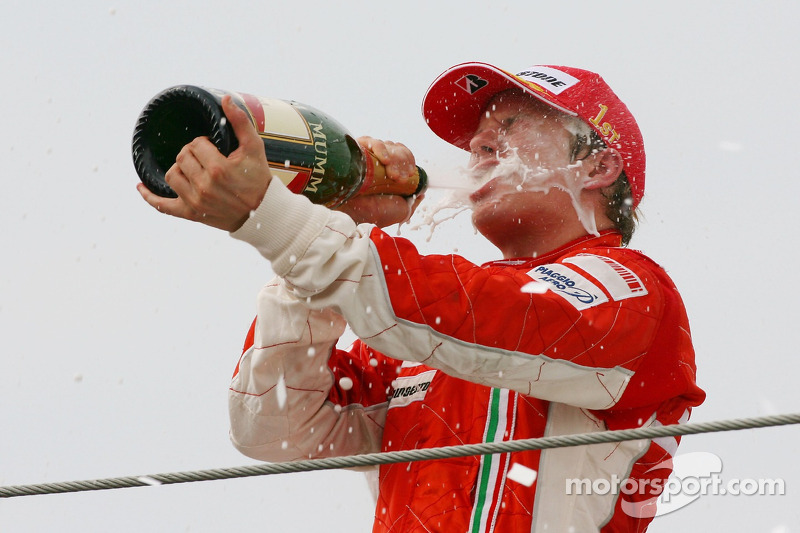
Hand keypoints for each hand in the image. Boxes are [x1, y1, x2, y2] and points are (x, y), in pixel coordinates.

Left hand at [137, 95, 271, 231]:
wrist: (263, 212)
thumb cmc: (259, 179)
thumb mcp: (254, 148)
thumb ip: (240, 122)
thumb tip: (227, 99)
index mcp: (218, 168)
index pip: (196, 144)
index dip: (205, 143)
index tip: (215, 149)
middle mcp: (204, 186)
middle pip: (181, 158)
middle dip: (191, 153)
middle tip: (205, 157)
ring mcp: (196, 202)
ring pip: (171, 176)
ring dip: (179, 168)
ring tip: (192, 168)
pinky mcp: (192, 214)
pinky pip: (163, 206)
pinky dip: (150, 196)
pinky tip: (141, 186)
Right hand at [335, 137, 423, 226]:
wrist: (358, 216)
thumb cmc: (377, 214)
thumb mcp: (403, 210)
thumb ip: (413, 202)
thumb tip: (422, 194)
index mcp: (389, 173)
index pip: (403, 156)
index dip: (408, 161)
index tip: (409, 174)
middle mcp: (378, 163)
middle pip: (396, 149)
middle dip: (402, 162)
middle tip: (399, 179)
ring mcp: (366, 157)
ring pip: (386, 145)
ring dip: (394, 158)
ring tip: (392, 175)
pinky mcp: (355, 153)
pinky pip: (369, 141)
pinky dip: (380, 148)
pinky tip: (385, 160)